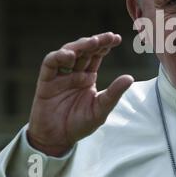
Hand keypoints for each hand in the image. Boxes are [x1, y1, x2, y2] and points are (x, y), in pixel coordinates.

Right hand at [27, 32, 133, 156]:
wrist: (57, 140)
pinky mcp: (45, 81)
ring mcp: (59, 76)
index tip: (117, 38)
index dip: (105, 45)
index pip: (97, 55)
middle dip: (96, 41)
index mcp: (88, 77)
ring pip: (68, 52)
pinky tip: (69, 55)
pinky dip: (58, 57)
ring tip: (93, 42)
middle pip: (85, 51)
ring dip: (80, 45)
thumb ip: (113, 93)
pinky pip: (50, 64)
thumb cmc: (79, 125)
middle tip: (109, 36)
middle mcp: (74, 73)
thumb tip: (130, 77)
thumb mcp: (101, 109)